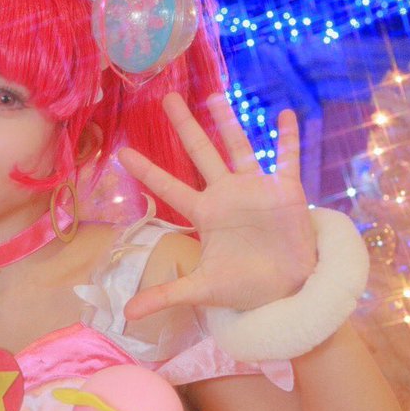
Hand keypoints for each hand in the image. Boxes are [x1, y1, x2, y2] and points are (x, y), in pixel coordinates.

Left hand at [117, 92, 316, 320]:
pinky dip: (287, 138)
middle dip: (185, 127)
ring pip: (238, 147)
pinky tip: (284, 115)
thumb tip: (126, 316)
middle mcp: (226, 194)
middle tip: (167, 98)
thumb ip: (165, 297)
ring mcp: (255, 189)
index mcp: (204, 213)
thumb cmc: (244, 286)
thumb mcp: (200, 290)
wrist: (287, 290)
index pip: (168, 187)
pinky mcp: (286, 191)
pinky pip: (287, 159)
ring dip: (228, 122)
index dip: (147, 171)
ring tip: (214, 95)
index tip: (122, 152)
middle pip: (200, 153)